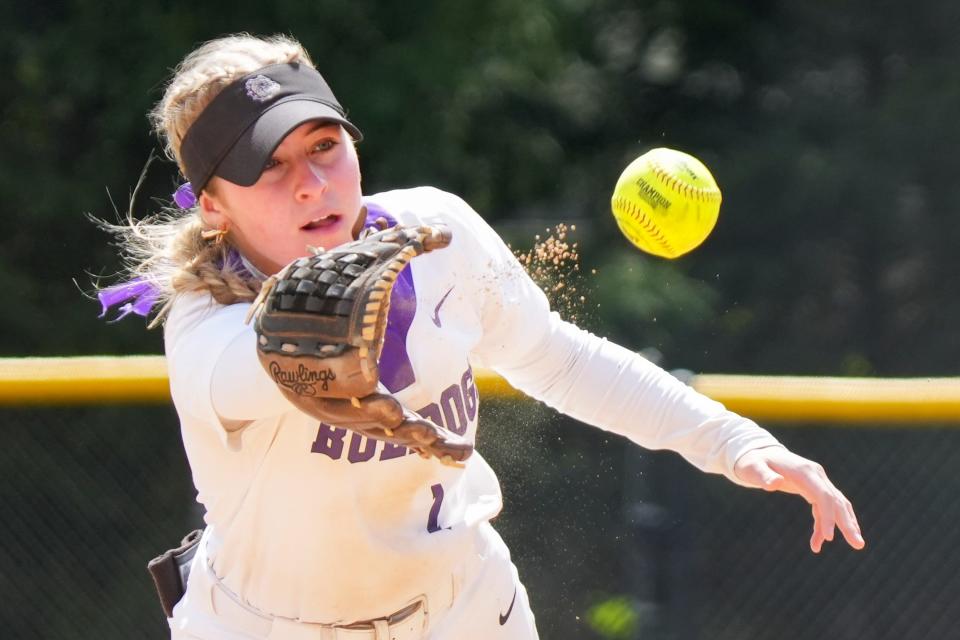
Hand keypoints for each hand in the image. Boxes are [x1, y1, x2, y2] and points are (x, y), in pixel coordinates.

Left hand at [734, 446, 865, 552]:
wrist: (755, 453)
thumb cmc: (752, 462)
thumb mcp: (753, 468)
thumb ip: (763, 476)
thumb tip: (774, 484)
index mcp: (804, 471)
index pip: (823, 495)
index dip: (829, 516)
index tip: (830, 537)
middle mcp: (815, 475)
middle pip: (836, 501)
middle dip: (848, 523)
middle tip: (858, 545)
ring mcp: (816, 481)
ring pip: (836, 504)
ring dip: (845, 524)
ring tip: (856, 545)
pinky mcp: (812, 488)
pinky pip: (824, 507)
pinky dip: (824, 524)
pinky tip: (818, 543)